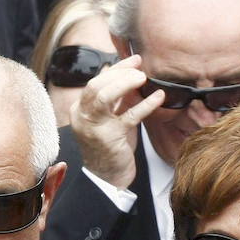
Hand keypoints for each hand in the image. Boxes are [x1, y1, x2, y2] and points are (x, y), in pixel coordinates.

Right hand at [70, 53, 170, 188]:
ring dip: (125, 83)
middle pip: (96, 84)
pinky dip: (146, 104)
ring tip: (143, 78)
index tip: (135, 60)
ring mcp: (93, 127)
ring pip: (104, 95)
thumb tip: (133, 75)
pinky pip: (129, 116)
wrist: (107, 178)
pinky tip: (159, 97)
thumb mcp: (111, 119)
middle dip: (120, 72)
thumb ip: (118, 99)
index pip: (96, 81)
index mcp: (80, 109)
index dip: (117, 68)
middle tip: (139, 68)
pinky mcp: (109, 138)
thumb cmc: (110, 147)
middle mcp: (82, 116)